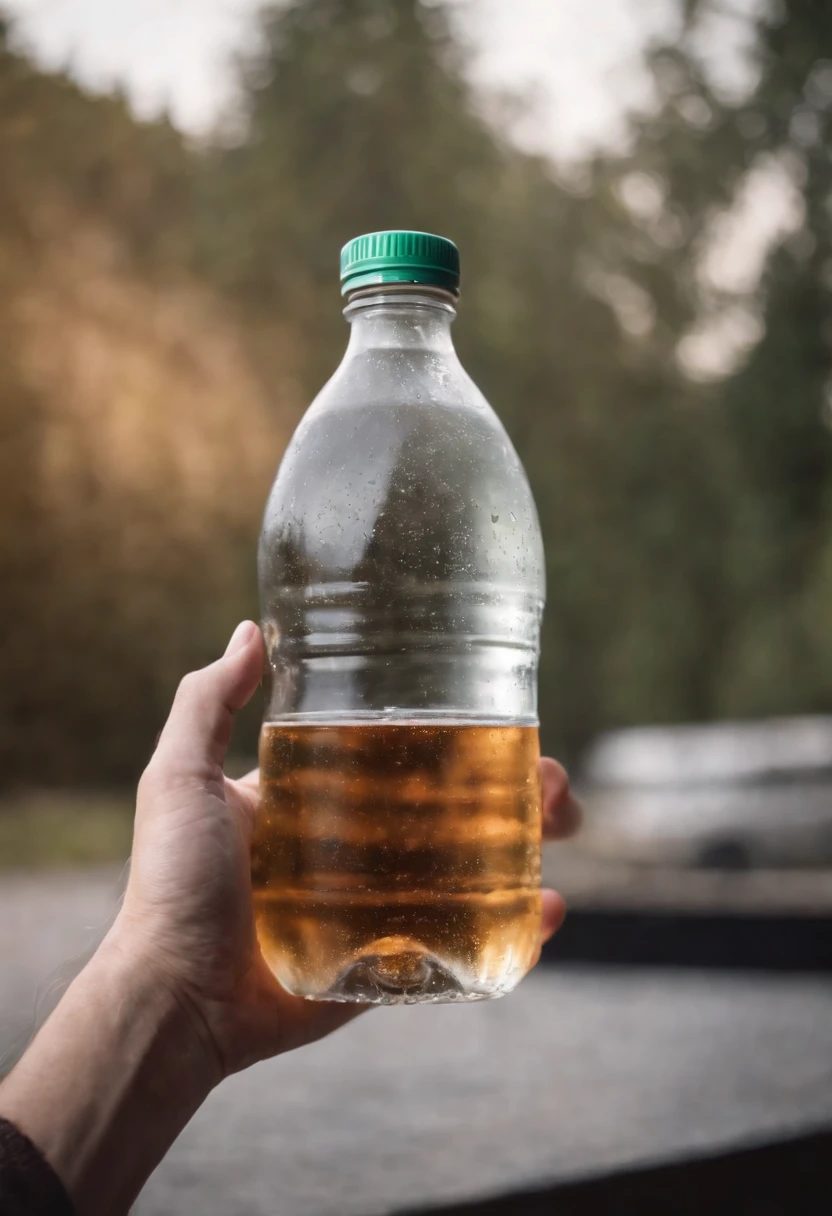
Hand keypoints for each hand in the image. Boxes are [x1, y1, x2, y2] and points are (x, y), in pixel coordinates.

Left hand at [113, 620, 579, 1081]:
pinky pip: (468, 942)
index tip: (502, 716)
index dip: (457, 737)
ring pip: (476, 868)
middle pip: (457, 808)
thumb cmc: (171, 886)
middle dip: (517, 789)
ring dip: (530, 844)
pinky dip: (520, 927)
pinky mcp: (393, 964)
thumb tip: (251, 630)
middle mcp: (358, 848)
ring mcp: (381, 908)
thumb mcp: (179, 778)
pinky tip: (551, 907)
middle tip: (553, 778)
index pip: (404, 757)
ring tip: (562, 824)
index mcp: (320, 800)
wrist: (174, 998)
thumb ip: (206, 704)